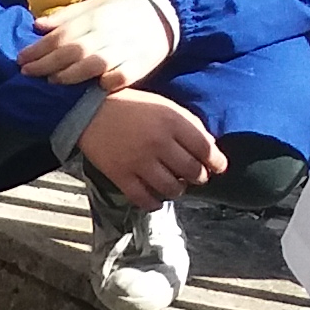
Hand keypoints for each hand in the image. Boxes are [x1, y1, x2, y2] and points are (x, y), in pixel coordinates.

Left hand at [20, 0, 178, 88]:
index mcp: (95, 17)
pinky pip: (121, 78)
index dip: (39, 48)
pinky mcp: (139, 65)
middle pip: (73, 50)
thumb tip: (37, 25)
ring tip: (53, 81)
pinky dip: (108, 83)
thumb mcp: (94, 5)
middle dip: (47, 63)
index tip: (21, 59)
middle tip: (27, 73)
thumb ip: (66, 17)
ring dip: (72, 75)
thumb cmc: (120, 10)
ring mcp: (124, 49)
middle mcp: (108, 33)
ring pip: (95, 64)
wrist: (163, 12)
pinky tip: (95, 88)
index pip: (62, 35)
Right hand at [79, 88, 222, 209]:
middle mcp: (158, 143)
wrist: (90, 110)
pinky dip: (153, 203)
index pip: (204, 148)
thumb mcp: (164, 105)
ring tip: (176, 186)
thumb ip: (186, 124)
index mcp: (172, 121)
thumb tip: (208, 147)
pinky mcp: (121, 175)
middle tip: (196, 177)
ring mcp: (139, 161)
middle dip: (198, 177)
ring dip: (178, 190)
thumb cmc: (131, 105)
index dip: (216, 161)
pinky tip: (156, 201)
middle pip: (191, 171)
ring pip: (170, 188)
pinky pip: (143, 198)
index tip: (219, 168)